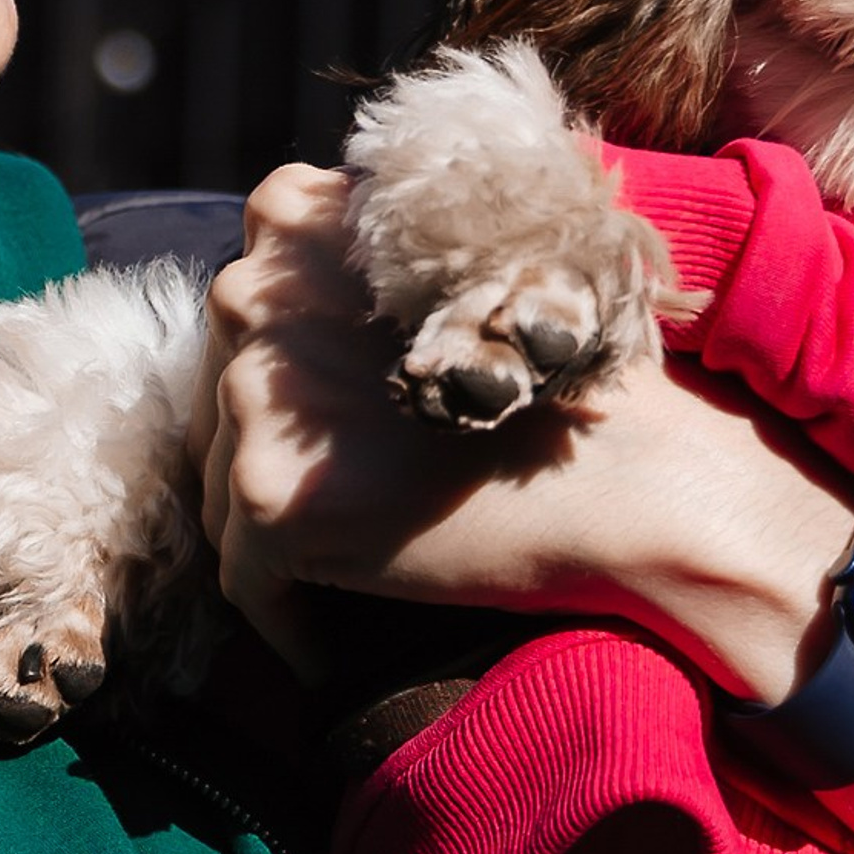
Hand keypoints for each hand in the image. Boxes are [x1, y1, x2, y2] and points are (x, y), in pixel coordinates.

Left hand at [192, 163, 853, 695]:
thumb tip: (278, 308)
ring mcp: (255, 393)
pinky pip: (241, 576)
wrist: (633, 475)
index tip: (339, 424)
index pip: (245, 306)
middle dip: (276, 445)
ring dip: (276, 527)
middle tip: (356, 495)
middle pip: (222, 389)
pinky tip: (331, 638)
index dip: (291, 372)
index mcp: (294, 214)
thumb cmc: (564, 370)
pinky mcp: (268, 493)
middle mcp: (254, 289)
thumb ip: (352, 269)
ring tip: (352, 563)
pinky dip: (283, 613)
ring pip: (220, 481)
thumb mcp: (450, 262)